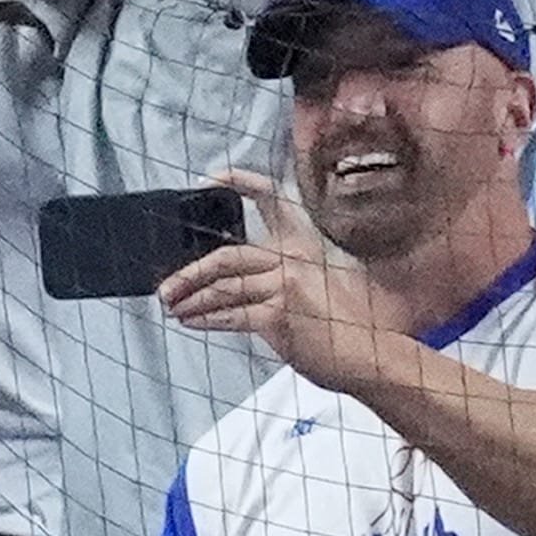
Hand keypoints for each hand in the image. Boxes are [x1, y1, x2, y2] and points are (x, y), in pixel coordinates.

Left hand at [159, 169, 387, 393]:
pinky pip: (229, 314)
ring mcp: (286, 283)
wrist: (369, 356)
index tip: (210, 179)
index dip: (240, 183)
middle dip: (189, 274)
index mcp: (306, 245)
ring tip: (175, 309)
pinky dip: (205, 319)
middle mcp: (295, 258)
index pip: (273, 199)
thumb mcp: (325, 285)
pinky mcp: (277, 313)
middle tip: (167, 288)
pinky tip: (192, 322)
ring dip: (191, 300)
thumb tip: (238, 282)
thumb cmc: (348, 327)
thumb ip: (286, 275)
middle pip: (226, 257)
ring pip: (222, 287)